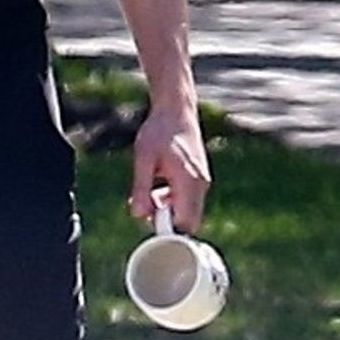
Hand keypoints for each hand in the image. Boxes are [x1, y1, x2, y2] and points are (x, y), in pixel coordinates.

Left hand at [129, 102, 210, 232]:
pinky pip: (187, 200)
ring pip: (188, 211)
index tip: (148, 219)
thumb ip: (140, 188)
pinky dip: (171, 200)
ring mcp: (201, 182)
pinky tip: (155, 187)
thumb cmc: (159, 131)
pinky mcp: (197, 179)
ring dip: (167, 209)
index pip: (186, 223)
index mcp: (189, 182)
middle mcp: (200, 185)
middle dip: (166, 221)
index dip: (167, 229)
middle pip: (189, 222)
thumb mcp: (143, 158)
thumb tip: (137, 215)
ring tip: (146, 193)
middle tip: (144, 206)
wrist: (175, 111)